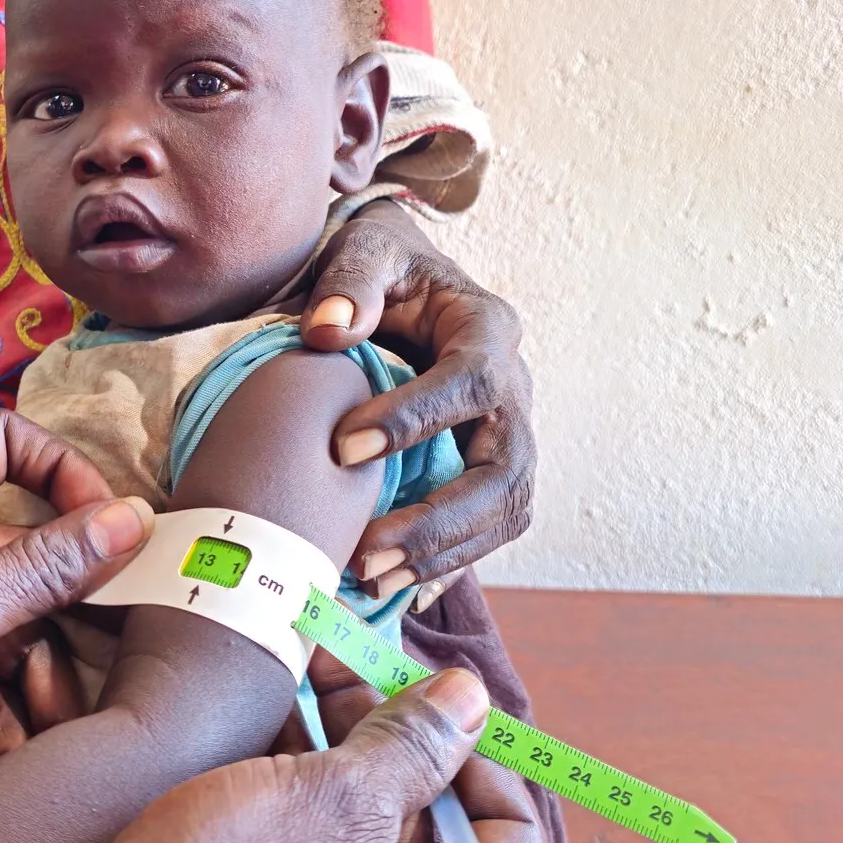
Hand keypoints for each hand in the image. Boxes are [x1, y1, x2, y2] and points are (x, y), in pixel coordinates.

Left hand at [0, 410, 151, 833]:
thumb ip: (49, 564)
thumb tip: (130, 518)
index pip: (2, 441)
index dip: (62, 470)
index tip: (108, 521)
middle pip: (25, 542)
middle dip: (63, 598)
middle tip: (100, 631)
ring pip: (18, 619)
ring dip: (39, 669)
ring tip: (42, 709)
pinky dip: (6, 709)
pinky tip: (3, 741)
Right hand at [89, 668, 545, 842]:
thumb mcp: (330, 801)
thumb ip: (408, 748)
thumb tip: (467, 699)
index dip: (491, 763)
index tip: (449, 701)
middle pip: (433, 817)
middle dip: (398, 730)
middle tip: (363, 663)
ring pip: (364, 815)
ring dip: (341, 739)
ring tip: (308, 671)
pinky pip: (309, 827)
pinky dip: (298, 770)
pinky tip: (269, 715)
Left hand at [301, 204, 535, 604]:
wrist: (400, 288)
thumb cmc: (381, 268)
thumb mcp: (365, 250)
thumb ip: (350, 283)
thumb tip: (328, 332)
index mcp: (488, 328)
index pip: (471, 380)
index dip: (413, 418)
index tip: (343, 447)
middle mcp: (514, 389)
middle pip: (506, 468)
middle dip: (441, 519)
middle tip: (367, 550)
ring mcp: (509, 436)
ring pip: (506, 511)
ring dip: (445, 554)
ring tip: (373, 578)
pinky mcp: (489, 472)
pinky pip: (488, 530)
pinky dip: (449, 565)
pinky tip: (399, 592)